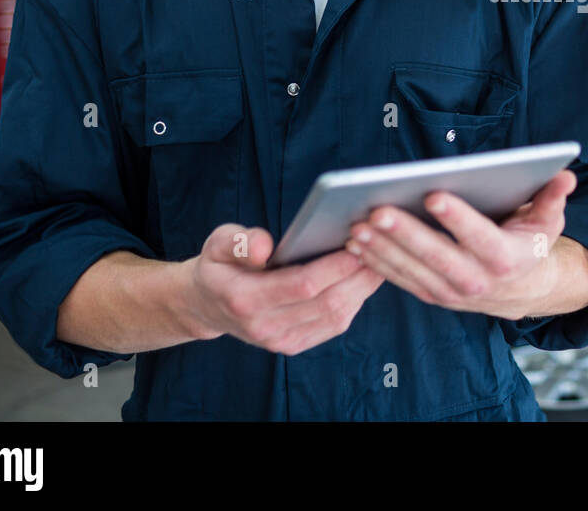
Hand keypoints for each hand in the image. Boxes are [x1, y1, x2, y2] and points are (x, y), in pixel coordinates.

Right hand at [185, 223, 384, 355]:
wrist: (207, 305)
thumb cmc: (219, 265)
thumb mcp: (218, 243)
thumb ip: (239, 242)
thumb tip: (264, 246)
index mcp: (245, 299)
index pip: (302, 285)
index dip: (334, 266)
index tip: (358, 244)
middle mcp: (265, 326)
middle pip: (326, 303)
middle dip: (357, 276)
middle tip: (379, 248)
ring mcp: (281, 340)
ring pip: (335, 316)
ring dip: (362, 289)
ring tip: (379, 259)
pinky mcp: (294, 344)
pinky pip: (333, 325)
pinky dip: (354, 301)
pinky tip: (364, 278)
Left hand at [344, 169, 577, 319]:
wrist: (522, 291)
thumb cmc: (529, 244)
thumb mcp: (548, 221)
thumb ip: (553, 197)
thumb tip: (566, 175)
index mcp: (506, 258)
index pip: (479, 237)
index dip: (457, 218)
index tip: (433, 195)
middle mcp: (477, 281)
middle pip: (437, 256)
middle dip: (405, 234)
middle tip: (378, 210)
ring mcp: (451, 293)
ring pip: (412, 271)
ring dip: (383, 250)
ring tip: (358, 225)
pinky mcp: (432, 295)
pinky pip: (400, 280)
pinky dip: (376, 264)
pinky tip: (356, 243)